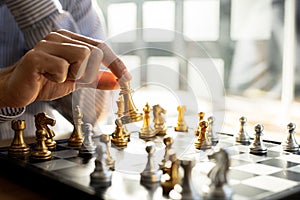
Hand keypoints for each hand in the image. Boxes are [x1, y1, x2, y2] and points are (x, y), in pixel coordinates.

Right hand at [0, 30, 130, 107]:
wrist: (19, 90)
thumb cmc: (46, 82)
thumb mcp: (77, 82)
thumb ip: (96, 79)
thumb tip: (117, 81)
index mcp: (70, 41)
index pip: (101, 47)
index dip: (116, 63)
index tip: (127, 78)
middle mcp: (59, 37)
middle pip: (94, 53)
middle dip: (88, 73)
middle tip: (71, 79)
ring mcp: (47, 44)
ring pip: (82, 56)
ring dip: (74, 75)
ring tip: (58, 77)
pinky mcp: (36, 56)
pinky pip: (63, 68)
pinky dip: (59, 79)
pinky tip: (46, 78)